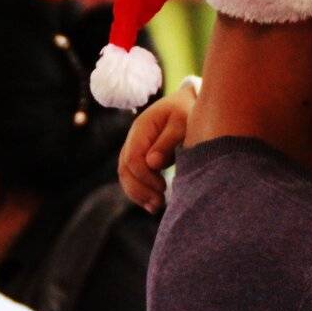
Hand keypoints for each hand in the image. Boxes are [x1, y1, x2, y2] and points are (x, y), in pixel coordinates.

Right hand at [117, 82, 196, 211]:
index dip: (145, 177)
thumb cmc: (187, 112)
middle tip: (159, 204)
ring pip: (125, 175)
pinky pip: (132, 176)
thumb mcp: (182, 123)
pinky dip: (139, 191)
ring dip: (138, 194)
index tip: (164, 187)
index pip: (134, 159)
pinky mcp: (140, 155)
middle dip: (140, 190)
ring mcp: (134, 147)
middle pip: (125, 169)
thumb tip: (152, 163)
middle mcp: (133, 138)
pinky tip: (151, 204)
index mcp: (142, 128)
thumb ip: (168, 142)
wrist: (186, 103)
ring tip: (156, 207)